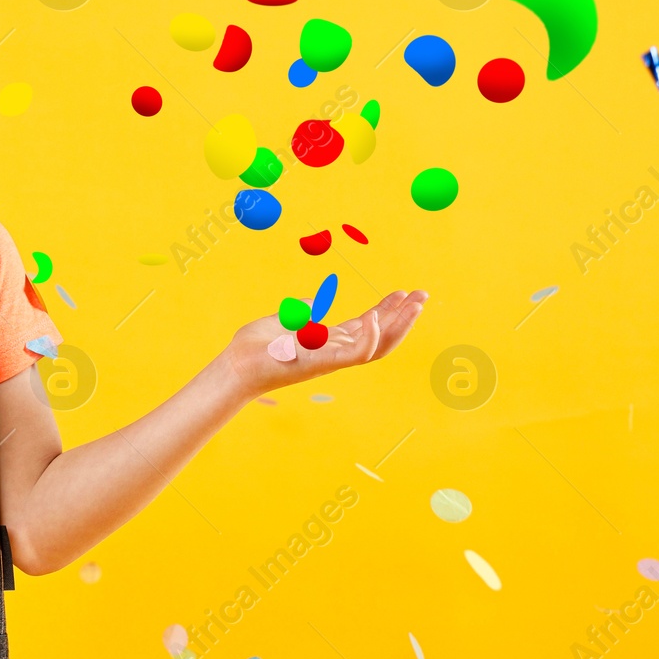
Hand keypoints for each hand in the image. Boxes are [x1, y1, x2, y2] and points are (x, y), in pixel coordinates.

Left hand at [221, 290, 428, 399]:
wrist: (236, 365)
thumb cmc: (256, 346)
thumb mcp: (284, 320)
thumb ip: (303, 312)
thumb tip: (316, 302)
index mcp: (329, 341)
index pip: (367, 325)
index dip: (387, 310)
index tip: (403, 293)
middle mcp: (335, 352)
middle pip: (380, 335)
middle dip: (403, 316)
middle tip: (422, 295)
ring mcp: (331, 359)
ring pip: (377, 346)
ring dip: (398, 326)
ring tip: (414, 304)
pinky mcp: (322, 364)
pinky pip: (353, 354)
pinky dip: (369, 338)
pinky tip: (376, 317)